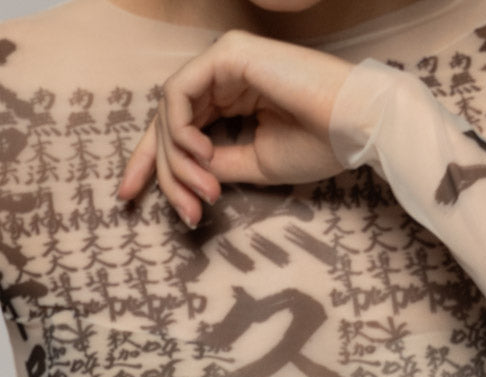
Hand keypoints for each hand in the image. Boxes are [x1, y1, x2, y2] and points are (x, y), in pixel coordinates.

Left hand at [116, 30, 353, 225]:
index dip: (150, 164)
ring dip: (178, 161)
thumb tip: (185, 173)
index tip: (128, 197)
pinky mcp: (227, 55)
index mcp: (233, 97)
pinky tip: (202, 156)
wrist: (356, 126)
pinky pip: (179, 94)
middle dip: (162, 171)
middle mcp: (223, 75)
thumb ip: (217, 164)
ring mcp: (223, 61)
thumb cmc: (319, 144)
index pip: (178, 128)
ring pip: (170, 112)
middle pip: (167, 122)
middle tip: (183, 213)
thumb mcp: (255, 164)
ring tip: (204, 192)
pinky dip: (180, 130)